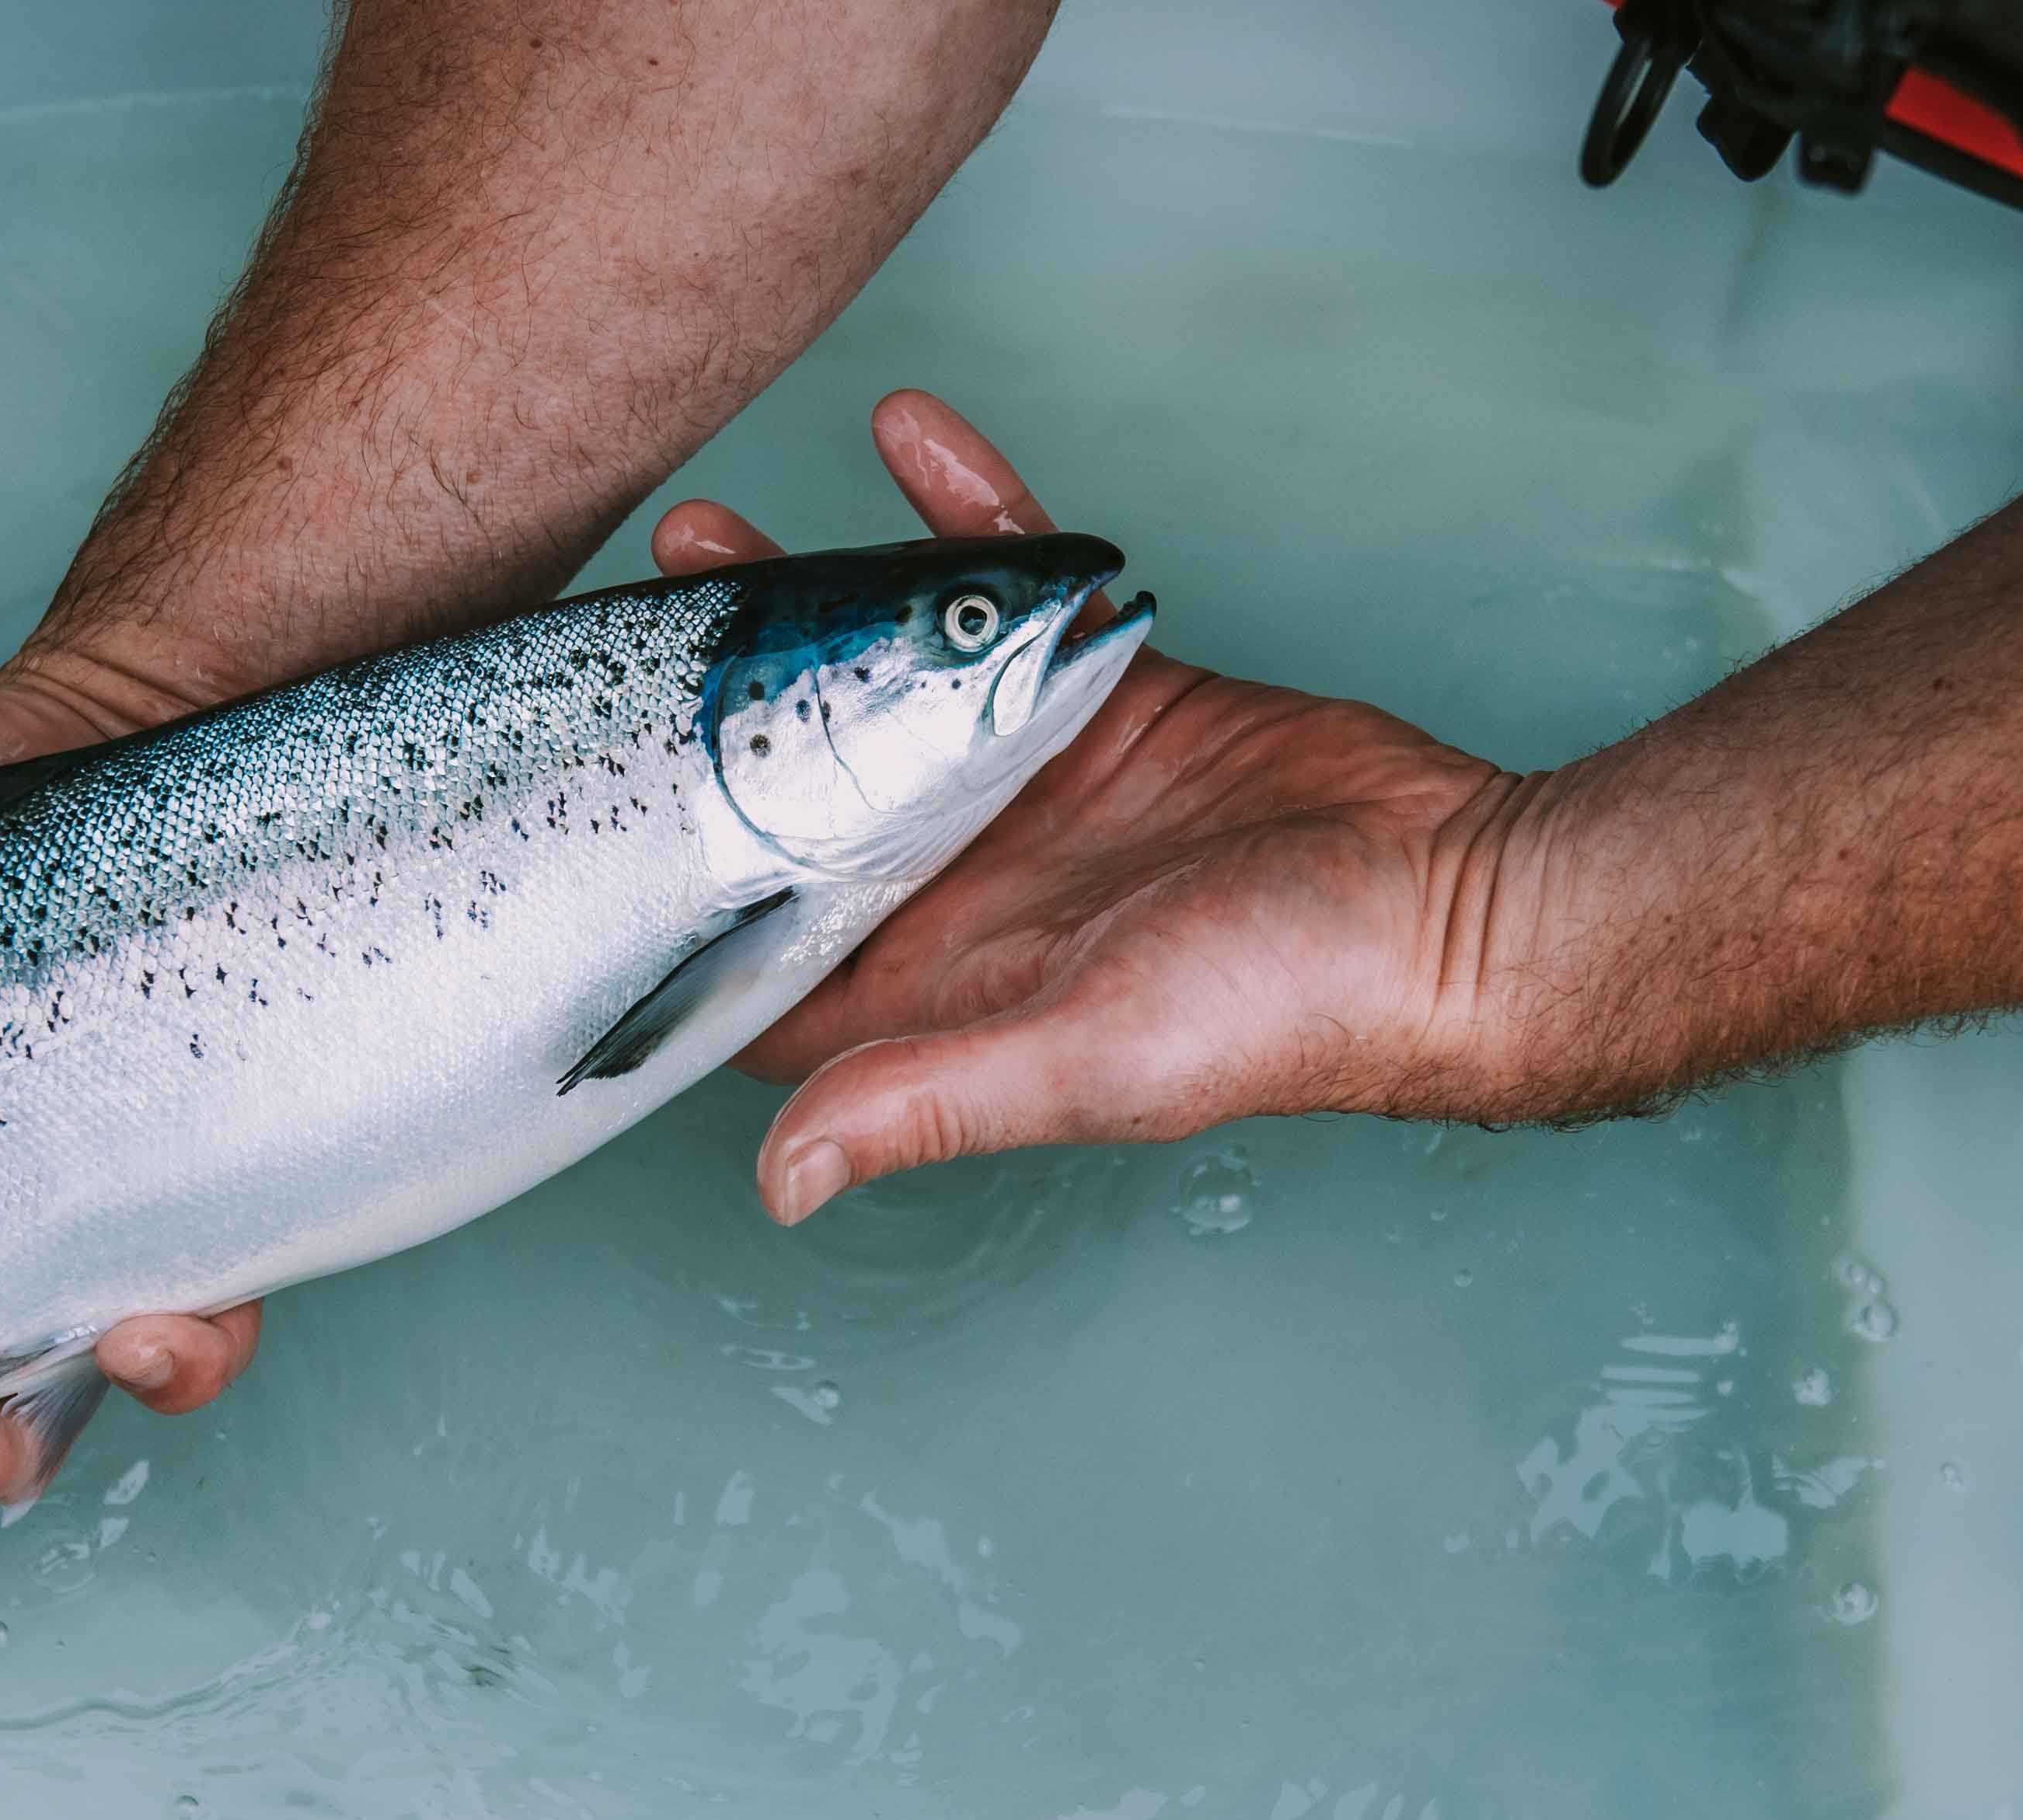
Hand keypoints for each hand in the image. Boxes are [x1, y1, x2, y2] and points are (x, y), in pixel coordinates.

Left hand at [655, 392, 1513, 1220]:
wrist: (1457, 905)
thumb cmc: (1284, 1012)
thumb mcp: (1083, 1060)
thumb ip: (923, 1100)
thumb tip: (777, 1185)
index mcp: (921, 981)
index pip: (748, 951)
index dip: (656, 898)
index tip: (565, 819)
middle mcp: (950, 881)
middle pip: (784, 790)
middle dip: (701, 712)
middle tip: (628, 619)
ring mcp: (1015, 778)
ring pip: (875, 675)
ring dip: (802, 601)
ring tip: (713, 527)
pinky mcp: (1093, 694)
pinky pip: (1007, 587)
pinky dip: (964, 511)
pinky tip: (908, 432)